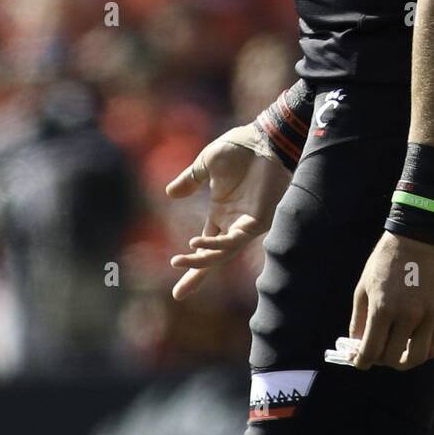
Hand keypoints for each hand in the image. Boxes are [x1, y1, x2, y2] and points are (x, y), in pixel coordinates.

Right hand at [165, 129, 290, 301]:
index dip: (191, 264)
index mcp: (221, 214)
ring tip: (181, 259)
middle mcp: (233, 224)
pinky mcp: (258, 221)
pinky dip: (216, 244)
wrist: (264, 139)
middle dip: (196, 275)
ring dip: (201, 259)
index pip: (204, 245)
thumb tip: (170, 194)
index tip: (175, 279)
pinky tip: (198, 243)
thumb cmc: (240, 148)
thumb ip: (190, 179)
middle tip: (178, 295)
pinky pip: (234, 240)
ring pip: (222, 253)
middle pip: (213, 258)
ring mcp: (246, 224)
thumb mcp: (206, 163)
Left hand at [350, 232, 433, 370]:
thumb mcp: (363, 287)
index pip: (371, 351)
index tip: (360, 362)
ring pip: (417, 357)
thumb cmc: (385, 261)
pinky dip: (423, 353)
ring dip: (404, 362)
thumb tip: (356, 347)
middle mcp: (407, 315)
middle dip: (381, 360)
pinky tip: (414, 345)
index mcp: (382, 308)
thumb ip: (358, 320)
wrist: (417, 237)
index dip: (362, 362)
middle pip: (393, 358)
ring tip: (397, 355)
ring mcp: (429, 315)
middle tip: (377, 354)